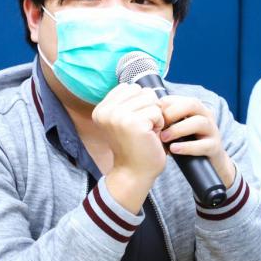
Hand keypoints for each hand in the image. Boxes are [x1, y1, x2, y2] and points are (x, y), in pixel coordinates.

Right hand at [92, 84, 167, 211]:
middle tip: (141, 129)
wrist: (134, 173)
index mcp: (101, 109)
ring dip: (155, 116)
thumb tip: (145, 87)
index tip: (133, 123)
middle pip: (142, 92)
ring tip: (146, 132)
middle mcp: (106, 111)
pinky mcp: (133, 123)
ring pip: (150, 100)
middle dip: (148, 109)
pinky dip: (159, 125)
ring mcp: (118, 116)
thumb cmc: (134, 146)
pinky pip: (157, 112)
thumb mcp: (124, 120)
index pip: (130, 88)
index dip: (140, 104)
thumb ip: (127, 101)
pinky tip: (150, 137)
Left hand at [157, 95, 236, 188]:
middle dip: (173, 113)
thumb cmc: (185, 143)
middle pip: (192, 104)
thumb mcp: (174, 128)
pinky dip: (187, 147)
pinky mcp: (214, 147)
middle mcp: (205, 116)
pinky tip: (174, 150)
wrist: (205, 165)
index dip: (163, 106)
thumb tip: (142, 112)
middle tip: (158, 125)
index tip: (151, 117)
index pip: (178, 99)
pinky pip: (203, 145)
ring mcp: (212, 131)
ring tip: (164, 138)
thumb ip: (163, 120)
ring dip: (178, 129)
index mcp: (194, 108)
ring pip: (199, 122)